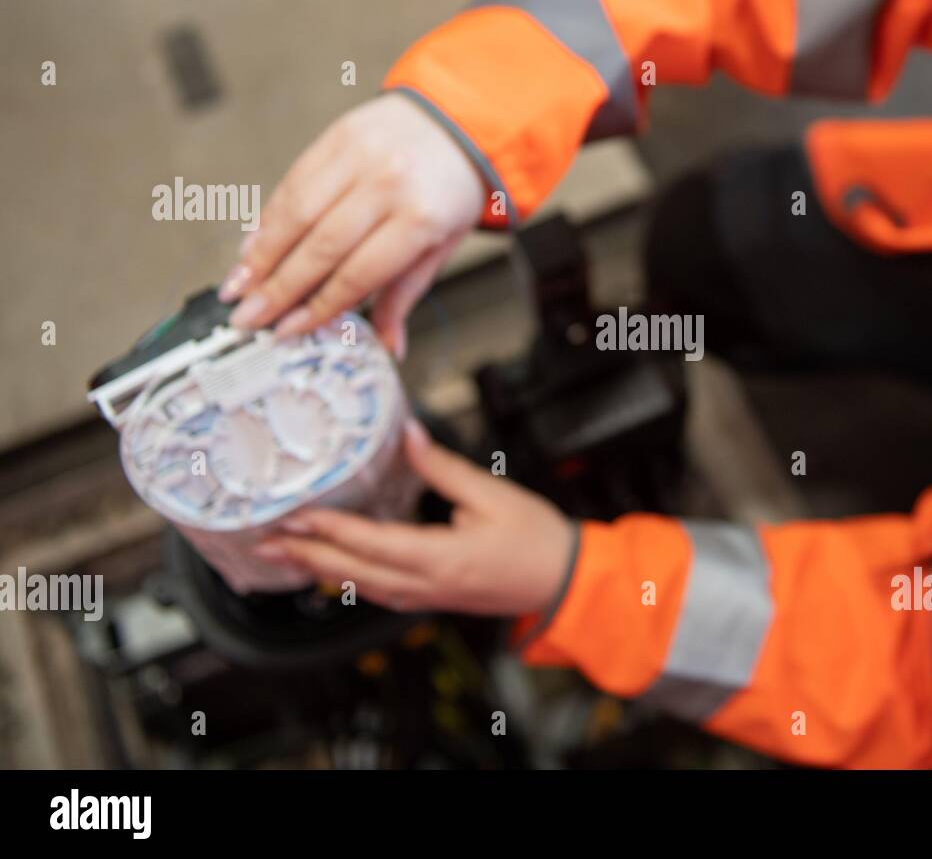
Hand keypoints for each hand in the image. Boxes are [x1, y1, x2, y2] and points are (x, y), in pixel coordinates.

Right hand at [219, 93, 486, 358]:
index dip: (316, 306)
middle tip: (247, 318)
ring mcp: (360, 156)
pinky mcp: (336, 136)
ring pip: (297, 212)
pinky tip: (251, 246)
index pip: (356, 274)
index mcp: (420, 218)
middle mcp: (388, 184)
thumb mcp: (440, 246)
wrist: (459, 122)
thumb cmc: (449, 191)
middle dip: (277, 288)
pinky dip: (269, 217)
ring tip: (236, 287)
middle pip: (320, 246)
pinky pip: (293, 181)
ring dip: (260, 254)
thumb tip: (387, 346)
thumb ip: (405, 294)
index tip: (287, 330)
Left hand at [254, 419, 575, 614]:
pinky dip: (348, 580)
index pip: (370, 543)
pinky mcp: (433, 598)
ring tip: (287, 554)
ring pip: (361, 588)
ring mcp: (427, 597)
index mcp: (440, 558)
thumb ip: (443, 467)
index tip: (294, 516)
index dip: (327, 530)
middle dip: (305, 556)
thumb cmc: (537, 541)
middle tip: (266, 542)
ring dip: (320, 570)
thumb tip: (408, 435)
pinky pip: (379, 593)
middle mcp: (426, 585)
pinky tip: (334, 569)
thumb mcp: (492, 495)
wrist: (565, 581)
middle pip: (352, 574)